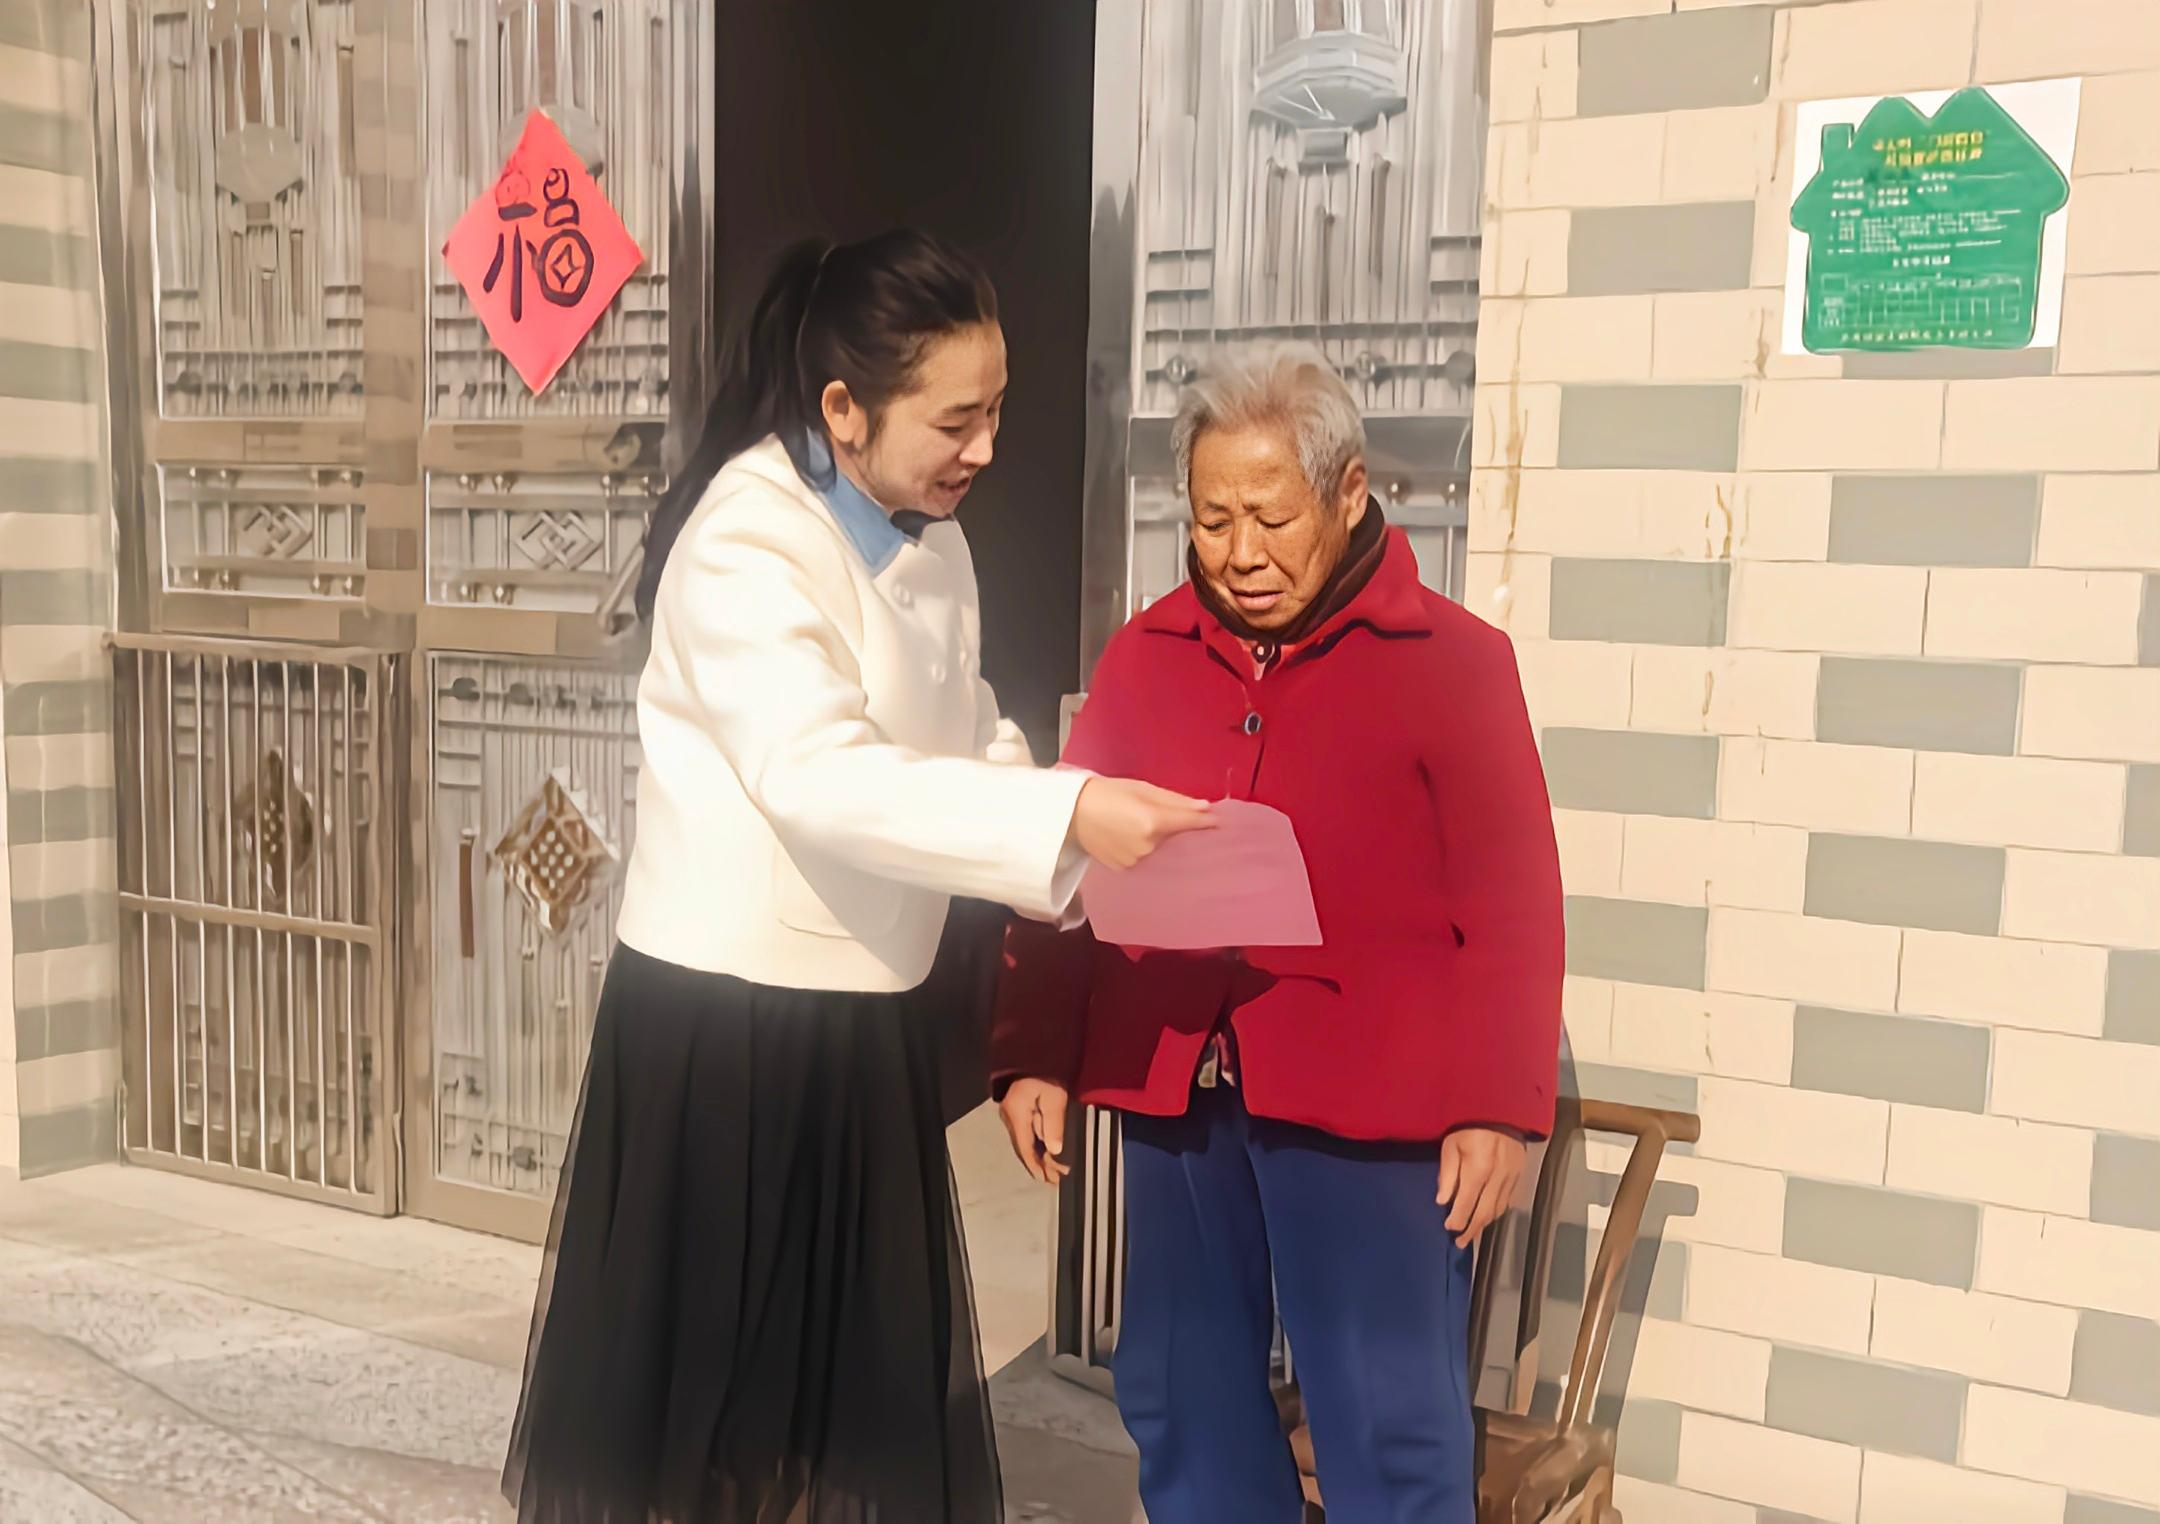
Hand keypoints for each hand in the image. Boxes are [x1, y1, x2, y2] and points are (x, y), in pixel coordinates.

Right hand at [998, 1078, 1071, 1184]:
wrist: (1036, 1052)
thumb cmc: (1046, 1072)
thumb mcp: (1054, 1097)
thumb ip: (1054, 1123)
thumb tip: (1054, 1150)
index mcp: (1016, 1115)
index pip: (1025, 1148)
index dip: (1036, 1166)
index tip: (1047, 1180)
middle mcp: (1009, 1117)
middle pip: (1023, 1148)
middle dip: (1040, 1165)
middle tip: (1055, 1179)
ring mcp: (1011, 1113)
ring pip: (1024, 1142)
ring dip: (1039, 1156)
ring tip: (1053, 1170)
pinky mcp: (1016, 1109)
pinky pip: (1025, 1132)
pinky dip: (1036, 1144)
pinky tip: (1045, 1152)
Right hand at [1072, 777, 1214, 870]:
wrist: (1070, 812)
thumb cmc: (1107, 793)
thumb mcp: (1142, 788)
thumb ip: (1175, 800)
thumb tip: (1205, 808)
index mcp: (1153, 821)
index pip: (1188, 824)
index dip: (1205, 823)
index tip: (1220, 822)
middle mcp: (1148, 846)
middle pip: (1174, 837)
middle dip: (1173, 828)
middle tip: (1160, 815)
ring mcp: (1136, 861)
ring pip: (1160, 849)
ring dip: (1158, 839)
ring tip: (1138, 824)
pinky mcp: (1125, 869)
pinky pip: (1145, 858)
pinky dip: (1144, 848)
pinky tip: (1129, 837)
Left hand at [1438, 1127, 1525, 1249]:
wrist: (1499, 1108)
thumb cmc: (1467, 1126)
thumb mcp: (1450, 1146)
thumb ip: (1447, 1175)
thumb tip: (1442, 1201)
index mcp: (1478, 1169)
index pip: (1466, 1204)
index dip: (1457, 1220)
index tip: (1449, 1228)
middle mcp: (1498, 1177)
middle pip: (1485, 1213)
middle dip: (1472, 1230)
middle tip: (1461, 1243)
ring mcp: (1512, 1176)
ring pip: (1499, 1208)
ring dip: (1485, 1223)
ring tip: (1473, 1233)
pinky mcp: (1520, 1174)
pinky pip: (1508, 1199)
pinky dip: (1497, 1210)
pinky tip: (1488, 1215)